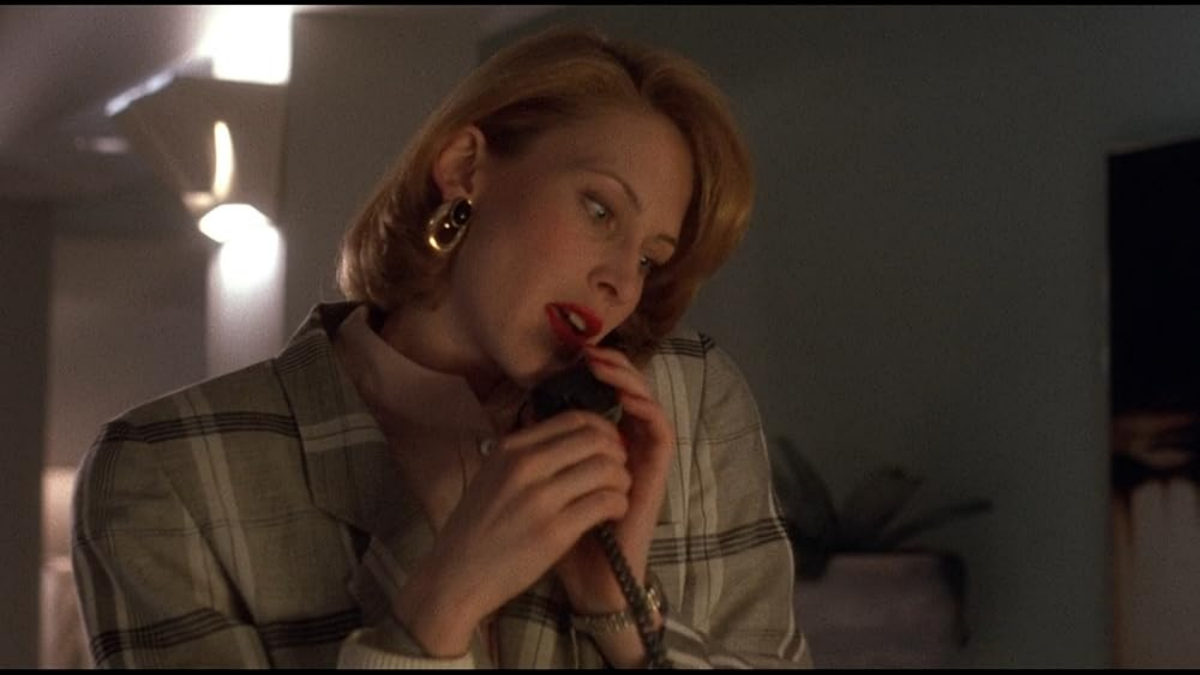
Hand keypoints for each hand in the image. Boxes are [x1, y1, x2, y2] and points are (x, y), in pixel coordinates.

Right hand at [393, 407, 631, 656]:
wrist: (455, 577)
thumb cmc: (476, 530)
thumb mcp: (493, 476)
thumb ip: (526, 456)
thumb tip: (568, 438)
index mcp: (510, 449)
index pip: (574, 419)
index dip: (603, 428)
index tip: (609, 445)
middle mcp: (525, 467)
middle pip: (596, 439)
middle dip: (618, 452)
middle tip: (619, 470)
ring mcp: (540, 499)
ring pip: (606, 469)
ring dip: (622, 479)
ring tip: (618, 493)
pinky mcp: (554, 532)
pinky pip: (605, 503)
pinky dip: (618, 504)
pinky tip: (613, 513)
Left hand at [552, 345, 675, 615]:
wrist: (586, 581)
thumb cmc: (561, 537)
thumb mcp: (543, 486)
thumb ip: (541, 452)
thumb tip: (523, 411)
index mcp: (602, 451)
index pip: (606, 398)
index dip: (594, 375)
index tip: (571, 356)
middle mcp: (627, 452)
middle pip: (630, 395)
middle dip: (613, 370)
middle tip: (589, 352)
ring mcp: (643, 463)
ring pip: (648, 406)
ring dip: (630, 381)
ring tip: (605, 365)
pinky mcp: (655, 477)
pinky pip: (661, 433)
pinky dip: (647, 410)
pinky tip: (627, 398)